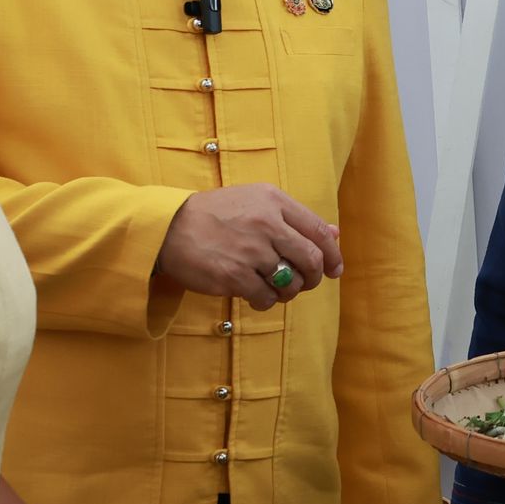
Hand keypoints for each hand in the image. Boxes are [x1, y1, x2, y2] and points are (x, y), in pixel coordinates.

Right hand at [153, 184, 344, 309]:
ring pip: (291, 282)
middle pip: (311, 259)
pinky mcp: (233, 276)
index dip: (332, 254)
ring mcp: (250, 251)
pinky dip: (266, 302)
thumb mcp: (256, 202)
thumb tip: (335, 235)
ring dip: (289, 292)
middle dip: (314, 277)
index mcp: (274, 201)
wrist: (169, 227)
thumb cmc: (216, 215)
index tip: (334, 270)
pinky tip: (256, 296)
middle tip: (305, 283)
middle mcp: (266, 223)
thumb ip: (295, 218)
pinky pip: (266, 298)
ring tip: (275, 288)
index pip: (319, 231)